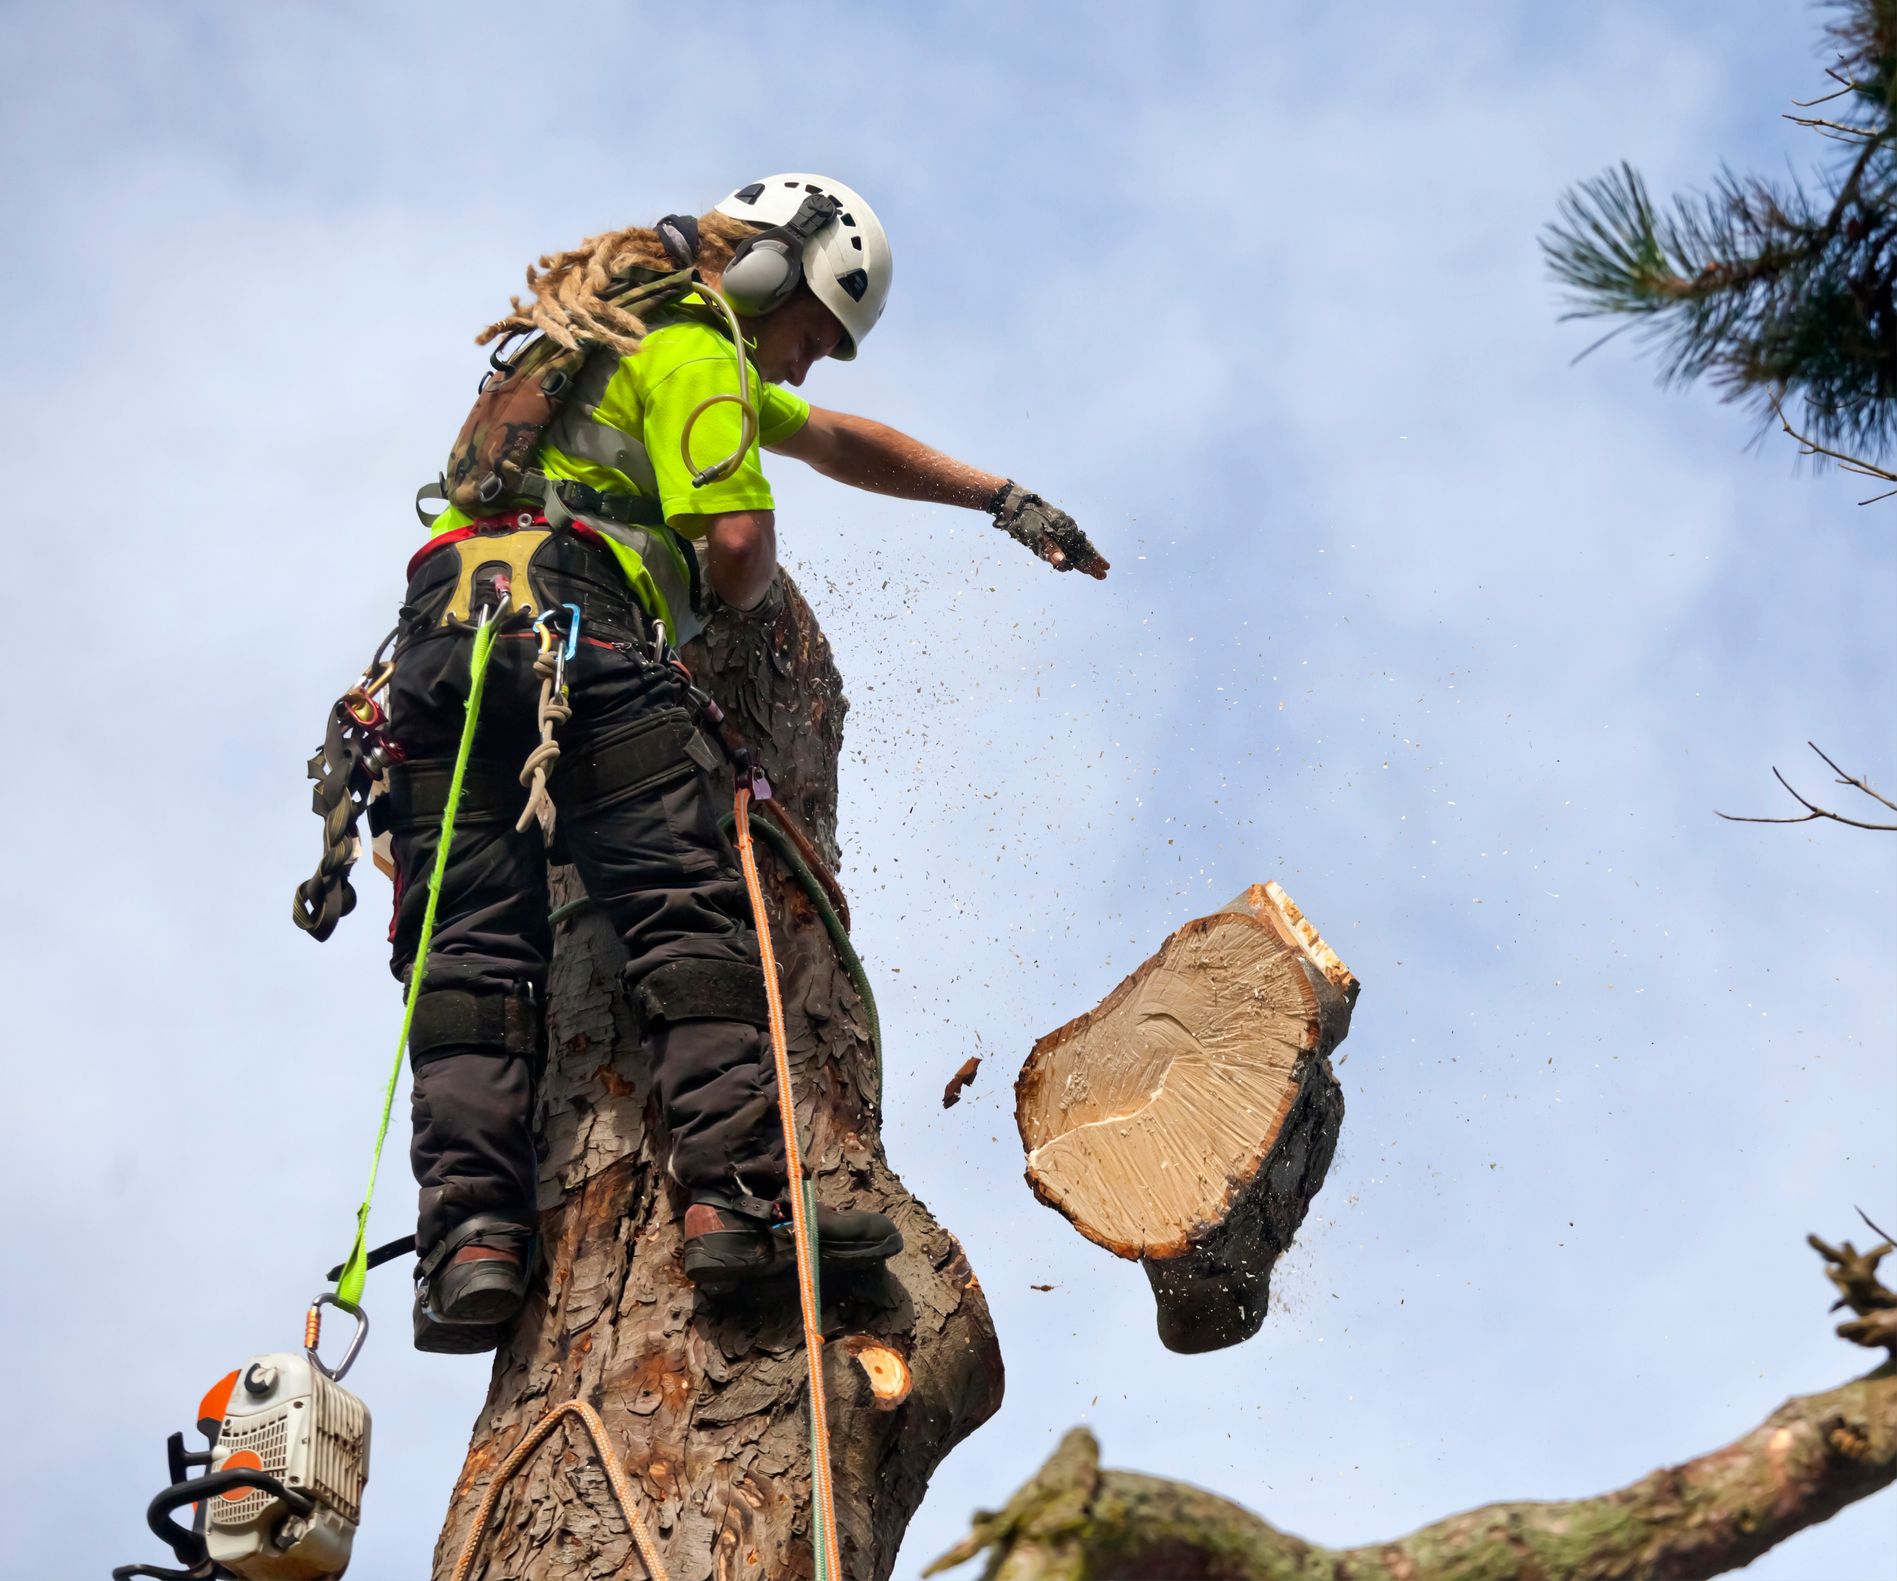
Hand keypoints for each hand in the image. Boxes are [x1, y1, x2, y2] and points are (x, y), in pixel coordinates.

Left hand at [989, 482, 1108, 579]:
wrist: (1017, 505)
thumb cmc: (1027, 522)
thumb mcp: (1037, 537)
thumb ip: (1050, 550)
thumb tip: (1061, 562)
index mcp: (1066, 532)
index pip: (1084, 550)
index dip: (1094, 560)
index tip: (1105, 569)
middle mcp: (1067, 531)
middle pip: (1083, 551)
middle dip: (1092, 564)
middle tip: (1103, 575)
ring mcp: (1061, 530)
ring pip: (1075, 549)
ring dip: (1083, 561)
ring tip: (1092, 570)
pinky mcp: (1054, 530)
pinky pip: (1067, 545)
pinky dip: (1072, 554)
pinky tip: (1072, 561)